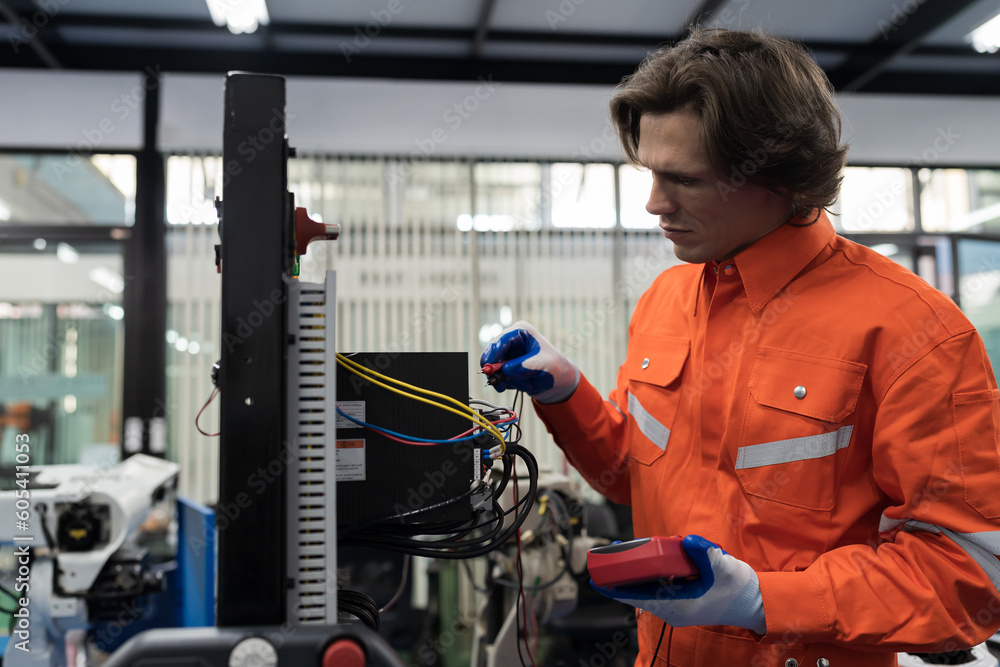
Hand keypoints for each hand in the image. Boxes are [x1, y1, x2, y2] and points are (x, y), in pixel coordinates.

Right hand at [480, 321, 579, 403]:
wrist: (558, 381)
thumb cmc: (554, 367)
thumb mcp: (542, 365)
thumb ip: (523, 366)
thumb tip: (504, 370)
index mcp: (521, 332)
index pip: (501, 340)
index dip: (493, 354)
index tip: (489, 369)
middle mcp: (511, 341)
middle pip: (492, 354)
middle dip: (497, 371)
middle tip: (501, 385)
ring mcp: (507, 355)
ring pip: (494, 369)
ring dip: (508, 380)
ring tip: (527, 384)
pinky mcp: (505, 367)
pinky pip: (498, 377)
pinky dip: (510, 384)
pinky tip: (525, 384)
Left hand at [591, 535, 766, 633]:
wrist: (756, 602)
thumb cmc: (740, 590)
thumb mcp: (724, 568)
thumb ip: (706, 554)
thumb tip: (688, 540)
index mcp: (678, 607)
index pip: (638, 598)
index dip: (616, 588)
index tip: (597, 579)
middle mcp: (673, 608)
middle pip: (638, 590)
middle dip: (623, 573)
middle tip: (609, 553)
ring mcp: (677, 604)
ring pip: (648, 587)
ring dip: (636, 570)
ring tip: (625, 550)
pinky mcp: (682, 597)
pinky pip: (659, 584)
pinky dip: (651, 571)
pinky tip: (650, 556)